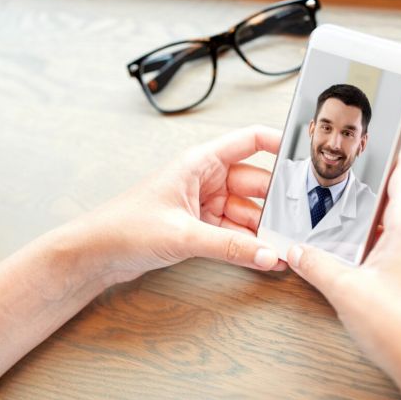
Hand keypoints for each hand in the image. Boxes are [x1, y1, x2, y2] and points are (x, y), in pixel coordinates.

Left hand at [74, 124, 286, 283]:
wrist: (95, 253)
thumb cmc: (125, 226)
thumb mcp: (183, 233)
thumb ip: (229, 246)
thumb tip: (267, 254)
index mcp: (199, 162)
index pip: (248, 142)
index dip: (278, 143)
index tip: (304, 156)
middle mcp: (205, 179)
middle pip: (253, 183)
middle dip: (275, 203)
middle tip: (299, 221)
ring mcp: (203, 204)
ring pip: (245, 212)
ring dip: (262, 230)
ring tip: (284, 246)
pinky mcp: (199, 227)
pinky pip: (232, 232)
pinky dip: (247, 244)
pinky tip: (264, 257)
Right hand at [286, 152, 400, 399]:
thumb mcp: (346, 289)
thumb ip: (314, 262)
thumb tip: (293, 249)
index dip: (377, 151)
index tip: (353, 144)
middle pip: (394, 189)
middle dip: (362, 183)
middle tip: (332, 178)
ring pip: (394, 214)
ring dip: (366, 213)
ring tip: (334, 210)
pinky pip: (397, 236)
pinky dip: (373, 234)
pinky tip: (349, 245)